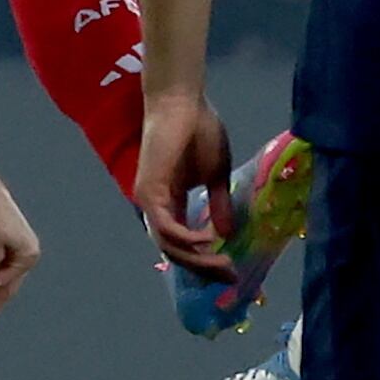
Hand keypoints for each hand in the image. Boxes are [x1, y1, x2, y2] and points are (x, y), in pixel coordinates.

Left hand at [136, 84, 236, 273]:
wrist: (184, 102)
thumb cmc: (200, 129)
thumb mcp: (216, 174)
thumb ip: (218, 203)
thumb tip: (226, 233)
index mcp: (172, 204)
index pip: (184, 244)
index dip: (206, 261)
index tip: (231, 272)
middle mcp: (157, 207)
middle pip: (177, 252)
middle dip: (204, 268)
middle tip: (230, 276)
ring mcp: (150, 201)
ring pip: (170, 245)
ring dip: (197, 258)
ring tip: (224, 262)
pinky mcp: (149, 191)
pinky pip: (167, 227)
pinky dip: (187, 238)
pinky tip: (209, 239)